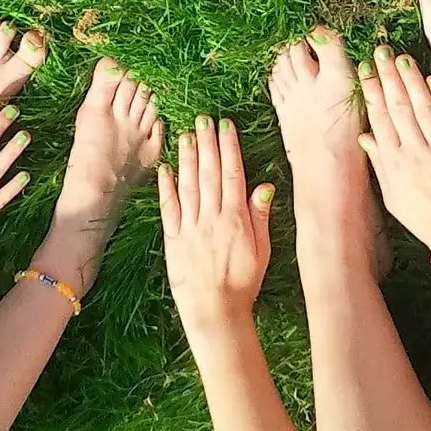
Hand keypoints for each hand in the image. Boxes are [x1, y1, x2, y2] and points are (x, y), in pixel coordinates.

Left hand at [159, 115, 273, 328]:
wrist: (214, 312)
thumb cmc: (243, 283)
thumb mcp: (262, 251)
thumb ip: (260, 216)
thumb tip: (264, 185)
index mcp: (236, 219)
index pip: (232, 174)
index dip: (228, 148)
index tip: (226, 126)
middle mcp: (212, 218)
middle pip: (209, 173)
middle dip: (207, 143)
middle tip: (203, 119)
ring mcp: (190, 227)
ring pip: (189, 185)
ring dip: (188, 158)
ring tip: (186, 134)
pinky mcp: (173, 239)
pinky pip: (169, 207)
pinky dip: (166, 186)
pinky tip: (166, 168)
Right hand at [356, 45, 430, 251]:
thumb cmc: (425, 219)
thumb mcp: (393, 198)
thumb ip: (380, 165)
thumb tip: (365, 136)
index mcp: (395, 164)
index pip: (379, 119)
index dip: (371, 91)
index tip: (365, 69)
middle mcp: (415, 153)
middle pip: (399, 108)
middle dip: (388, 77)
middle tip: (381, 52)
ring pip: (423, 109)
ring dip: (412, 82)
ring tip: (402, 59)